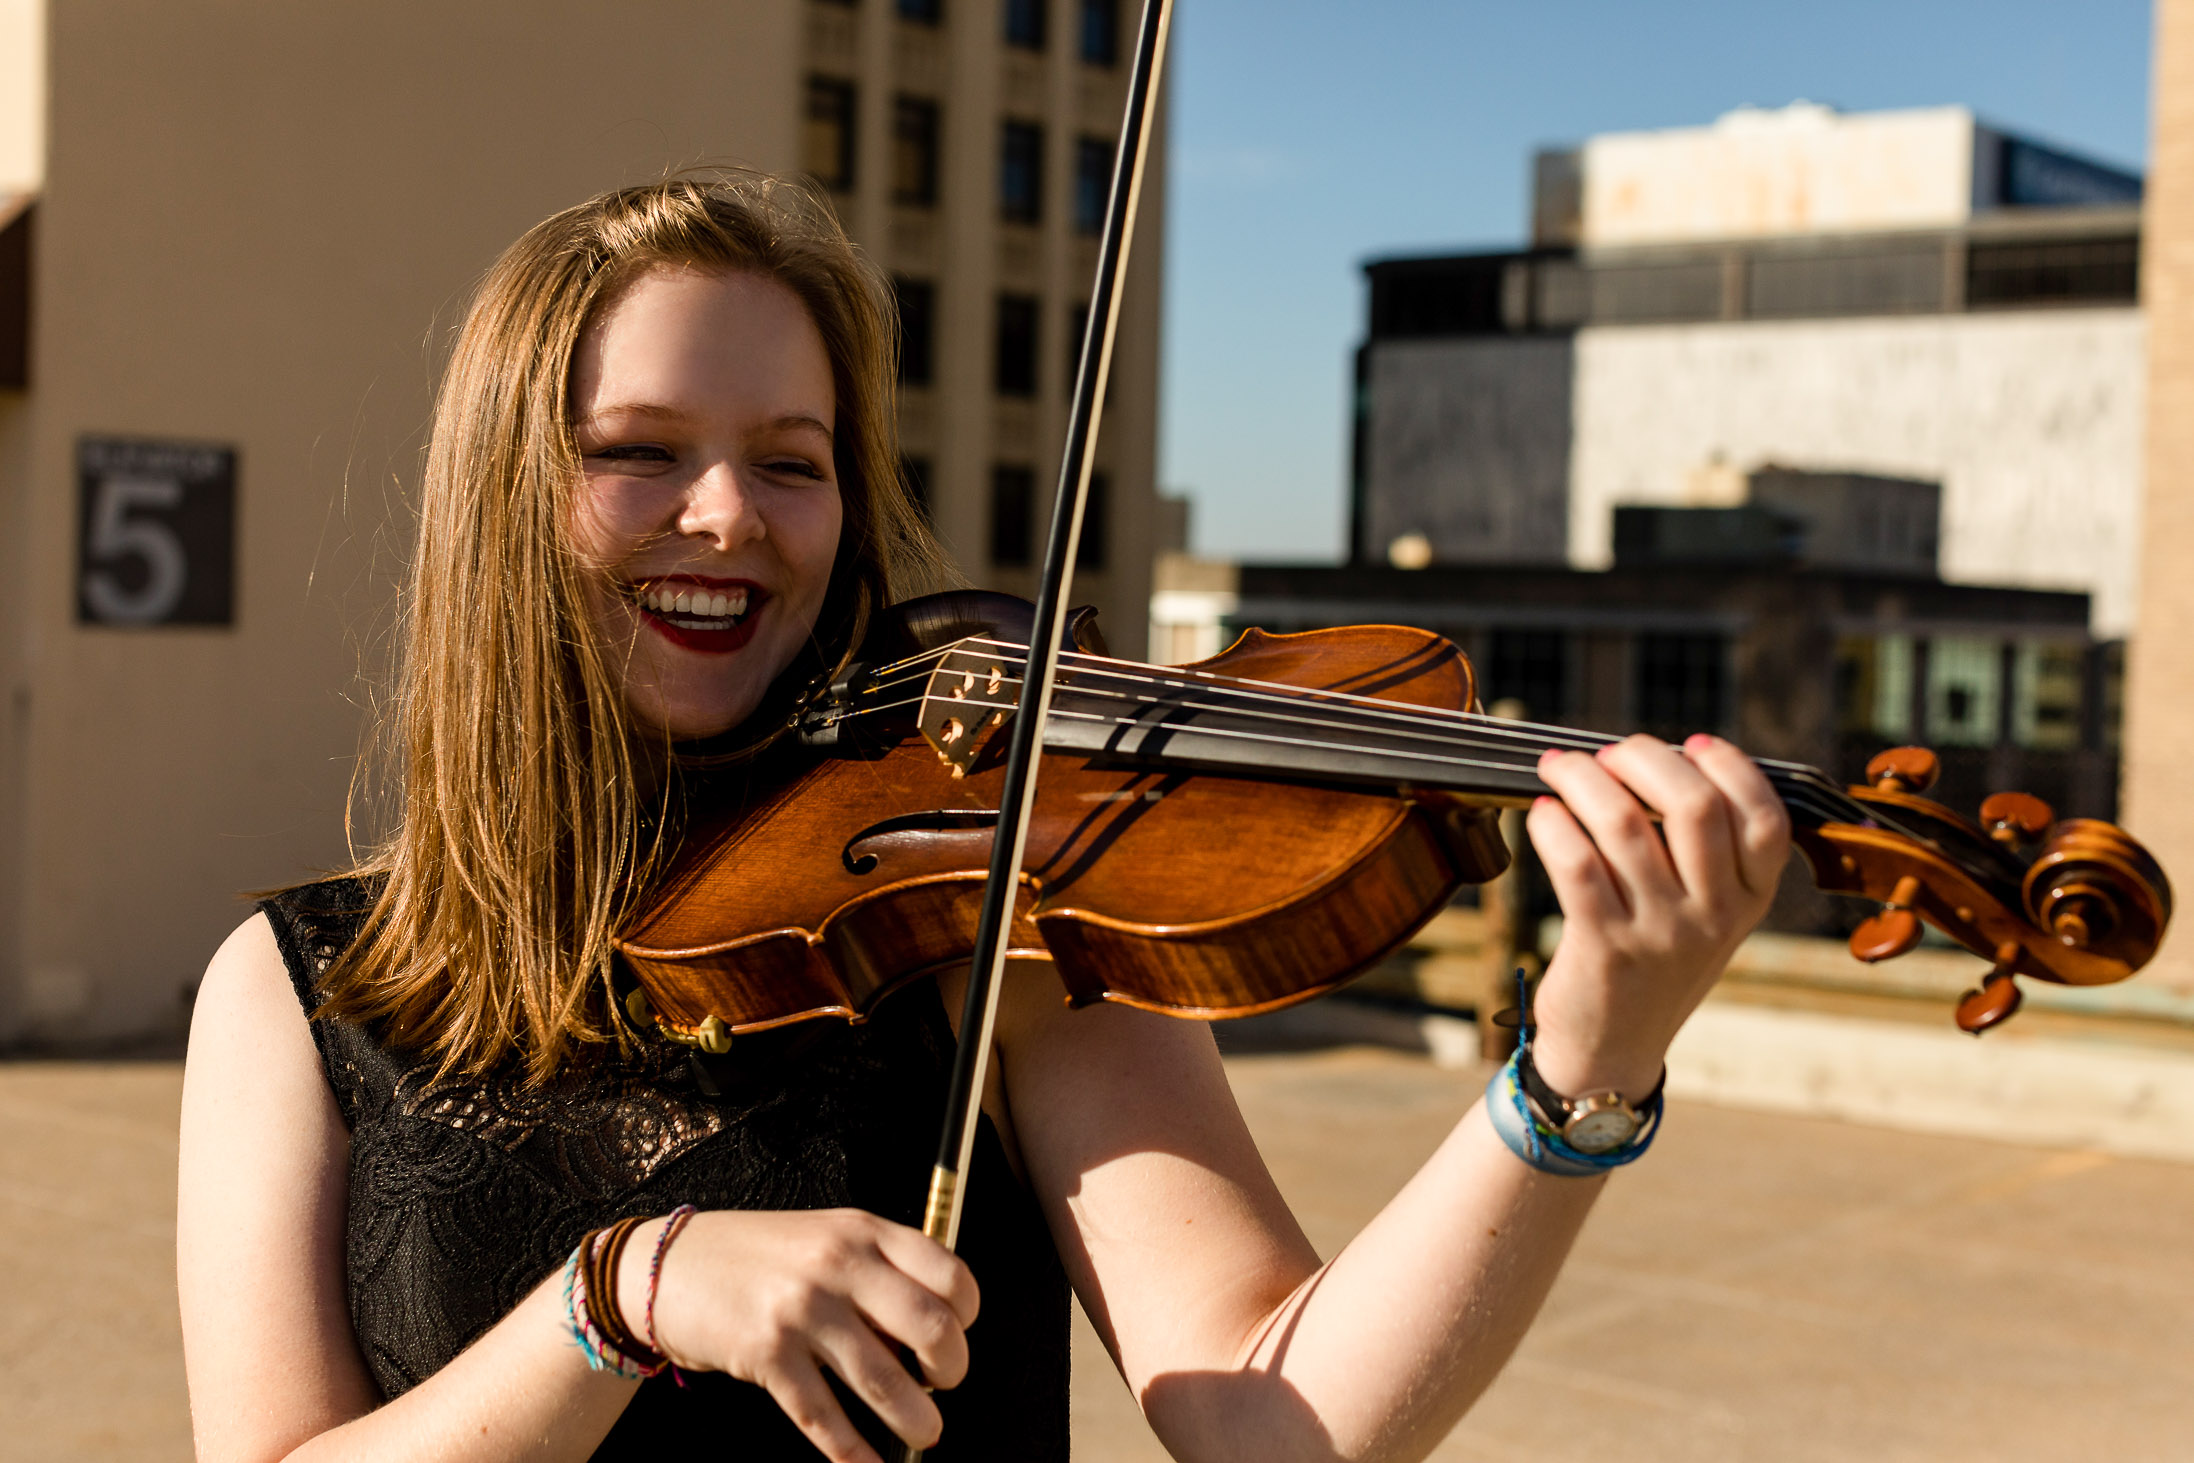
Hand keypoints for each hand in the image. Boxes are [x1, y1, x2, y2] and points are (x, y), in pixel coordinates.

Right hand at [639, 1208, 979, 1462]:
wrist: (670, 1265)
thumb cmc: (759, 1255)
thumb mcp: (827, 1237)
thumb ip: (878, 1271)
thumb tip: (928, 1334)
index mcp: (863, 1231)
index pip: (949, 1274)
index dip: (967, 1315)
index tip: (958, 1334)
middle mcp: (838, 1264)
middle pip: (931, 1328)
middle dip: (952, 1370)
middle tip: (944, 1384)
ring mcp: (802, 1310)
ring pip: (885, 1382)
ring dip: (916, 1421)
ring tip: (924, 1432)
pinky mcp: (767, 1355)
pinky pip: (823, 1416)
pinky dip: (853, 1452)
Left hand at [1524, 734, 1789, 1101]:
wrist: (1611, 1052)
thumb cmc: (1653, 964)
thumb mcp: (1705, 916)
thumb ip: (1704, 851)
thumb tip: (1657, 761)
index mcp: (1752, 902)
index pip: (1765, 817)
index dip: (1729, 765)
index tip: (1689, 743)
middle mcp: (1715, 917)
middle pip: (1695, 805)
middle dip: (1644, 758)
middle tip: (1610, 754)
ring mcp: (1661, 934)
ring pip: (1625, 824)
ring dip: (1584, 779)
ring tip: (1561, 768)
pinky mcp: (1604, 947)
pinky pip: (1577, 864)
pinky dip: (1553, 825)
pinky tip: (1542, 812)